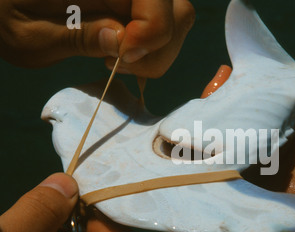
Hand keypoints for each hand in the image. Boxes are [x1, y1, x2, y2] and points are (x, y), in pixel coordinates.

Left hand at [0, 0, 194, 77]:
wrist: (5, 7)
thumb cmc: (8, 17)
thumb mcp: (32, 35)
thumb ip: (79, 35)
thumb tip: (122, 42)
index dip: (150, 32)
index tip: (122, 58)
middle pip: (178, 9)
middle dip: (160, 46)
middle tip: (124, 63)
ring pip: (178, 18)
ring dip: (159, 49)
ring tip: (122, 59)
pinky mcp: (133, 7)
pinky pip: (164, 26)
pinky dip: (154, 48)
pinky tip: (125, 53)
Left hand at [200, 66, 294, 231]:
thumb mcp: (293, 201)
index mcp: (206, 194)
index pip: (201, 141)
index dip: (211, 107)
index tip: (220, 78)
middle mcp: (209, 196)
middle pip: (214, 143)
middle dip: (226, 111)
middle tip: (231, 78)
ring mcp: (226, 201)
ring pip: (230, 157)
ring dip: (243, 130)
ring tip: (250, 97)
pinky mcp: (244, 207)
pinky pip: (246, 172)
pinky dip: (257, 152)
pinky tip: (267, 133)